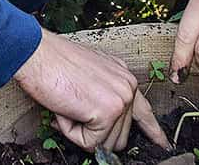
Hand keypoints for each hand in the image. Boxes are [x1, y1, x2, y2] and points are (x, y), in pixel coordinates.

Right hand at [13, 29, 169, 152]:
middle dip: (93, 133)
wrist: (36, 54)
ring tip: (66, 106)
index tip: (162, 144)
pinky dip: (70, 132)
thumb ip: (102, 97)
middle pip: (119, 136)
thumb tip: (101, 127)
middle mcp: (127, 86)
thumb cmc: (52, 62)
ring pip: (104, 143)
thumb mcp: (87, 76)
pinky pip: (88, 143)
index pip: (144, 112)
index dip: (153, 132)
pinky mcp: (106, 112)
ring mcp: (120, 99)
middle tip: (71, 112)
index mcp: (123, 77)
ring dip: (79, 132)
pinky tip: (64, 110)